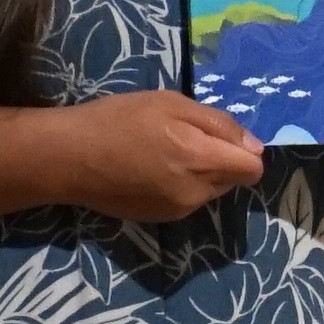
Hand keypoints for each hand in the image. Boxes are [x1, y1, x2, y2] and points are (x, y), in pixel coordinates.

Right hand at [52, 90, 267, 222]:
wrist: (69, 158)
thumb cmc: (118, 120)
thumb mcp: (171, 104)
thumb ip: (218, 125)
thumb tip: (254, 146)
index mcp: (200, 161)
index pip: (253, 169)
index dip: (245, 150)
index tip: (222, 136)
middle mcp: (195, 194)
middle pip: (232, 180)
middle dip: (221, 160)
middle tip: (185, 137)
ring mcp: (178, 211)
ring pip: (210, 191)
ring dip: (200, 173)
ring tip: (164, 152)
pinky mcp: (160, 219)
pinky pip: (188, 201)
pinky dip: (181, 186)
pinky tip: (151, 170)